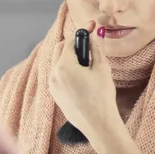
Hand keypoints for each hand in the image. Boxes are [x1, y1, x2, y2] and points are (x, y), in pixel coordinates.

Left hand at [49, 21, 119, 141]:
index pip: (69, 41)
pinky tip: (80, 74)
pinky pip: (57, 75)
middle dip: (72, 44)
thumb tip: (96, 33)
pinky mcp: (55, 94)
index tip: (92, 27)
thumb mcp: (102, 69)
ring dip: (68, 56)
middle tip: (88, 44)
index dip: (82, 33)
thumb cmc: (102, 97)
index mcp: (64, 66)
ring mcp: (52, 85)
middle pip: (59, 49)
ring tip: (86, 61)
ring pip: (57, 62)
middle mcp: (53, 74)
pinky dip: (66, 69)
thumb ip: (97, 48)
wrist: (98, 125)